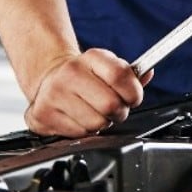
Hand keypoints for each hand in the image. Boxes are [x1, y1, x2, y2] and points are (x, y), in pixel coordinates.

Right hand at [23, 48, 152, 135]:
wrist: (50, 78)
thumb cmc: (85, 76)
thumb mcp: (107, 67)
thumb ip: (130, 74)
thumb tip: (148, 74)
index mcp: (91, 57)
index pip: (120, 76)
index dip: (134, 92)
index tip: (134, 98)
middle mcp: (70, 73)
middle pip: (110, 105)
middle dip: (119, 112)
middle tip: (114, 109)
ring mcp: (54, 94)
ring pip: (96, 124)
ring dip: (102, 123)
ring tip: (94, 113)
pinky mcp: (43, 115)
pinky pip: (79, 134)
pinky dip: (84, 131)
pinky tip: (78, 118)